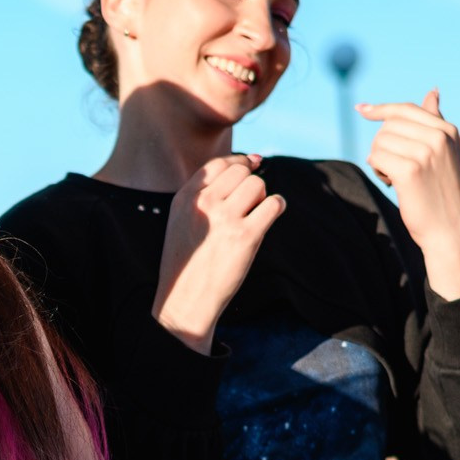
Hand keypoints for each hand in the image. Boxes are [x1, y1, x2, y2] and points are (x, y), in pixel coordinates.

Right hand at [154, 154, 283, 352]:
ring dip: (262, 197)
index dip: (239, 162)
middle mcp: (204, 204)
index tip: (251, 166)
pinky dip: (277, 206)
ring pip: (257, 185)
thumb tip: (252, 160)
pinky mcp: (245, 236)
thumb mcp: (182, 219)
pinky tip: (271, 215)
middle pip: (241, 172)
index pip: (219, 164)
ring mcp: (225, 219)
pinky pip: (273, 204)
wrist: (186, 299)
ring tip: (255, 215)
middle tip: (248, 206)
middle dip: (250, 184)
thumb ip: (206, 192)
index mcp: (186, 198)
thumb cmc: (188, 260)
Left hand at [357, 93, 459, 296]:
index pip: (405, 110)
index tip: (361, 109)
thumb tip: (433, 91)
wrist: (451, 229)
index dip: (381, 109)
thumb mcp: (446, 151)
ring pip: (380, 142)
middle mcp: (439, 138)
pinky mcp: (410, 171)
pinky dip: (378, 170)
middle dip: (384, 146)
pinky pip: (376, 158)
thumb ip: (435, 120)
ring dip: (380, 160)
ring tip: (397, 177)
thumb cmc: (443, 191)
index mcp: (447, 130)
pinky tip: (391, 183)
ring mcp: (425, 153)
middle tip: (397, 167)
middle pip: (388, 127)